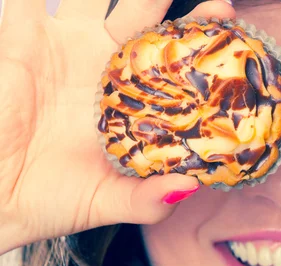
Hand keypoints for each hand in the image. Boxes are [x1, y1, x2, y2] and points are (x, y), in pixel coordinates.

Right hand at [0, 0, 234, 253]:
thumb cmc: (50, 201)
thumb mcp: (106, 201)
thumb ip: (146, 199)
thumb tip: (190, 188)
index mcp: (130, 100)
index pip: (171, 61)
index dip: (198, 40)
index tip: (228, 19)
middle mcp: (102, 67)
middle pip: (143, 18)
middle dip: (168, 0)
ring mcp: (65, 46)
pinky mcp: (23, 36)